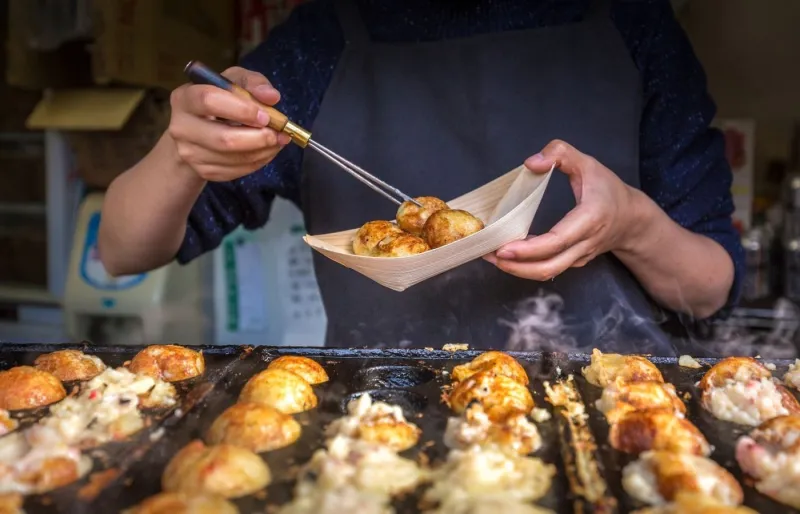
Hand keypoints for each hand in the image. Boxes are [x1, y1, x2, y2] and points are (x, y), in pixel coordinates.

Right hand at [167, 66, 290, 181]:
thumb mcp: (234, 81)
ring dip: (263, 151)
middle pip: (223, 139)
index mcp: (184, 98)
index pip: (209, 101)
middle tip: (279, 133)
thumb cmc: (220, 99)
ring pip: (232, 158)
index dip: (241, 110)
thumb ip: (253, 83)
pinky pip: (236, 171)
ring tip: (278, 141)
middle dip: (258, 137)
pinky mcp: (203, 171)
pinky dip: (258, 162)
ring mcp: (190, 153)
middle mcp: (181, 127)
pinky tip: (266, 151)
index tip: (265, 115)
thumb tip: (271, 96)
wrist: (199, 127)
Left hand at [485, 140, 640, 280]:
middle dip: (517, 266)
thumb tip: (531, 163)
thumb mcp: (588, 163)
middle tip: (489, 254)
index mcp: (590, 218)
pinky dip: (527, 267)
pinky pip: (550, 269)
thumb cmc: (608, 189)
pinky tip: (508, 256)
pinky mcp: (573, 262)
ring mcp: (580, 257)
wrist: (631, 219)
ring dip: (518, 270)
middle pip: (550, 266)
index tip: (504, 247)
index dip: (529, 249)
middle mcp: (585, 243)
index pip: (558, 241)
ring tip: (491, 257)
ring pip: (548, 272)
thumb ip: (560, 153)